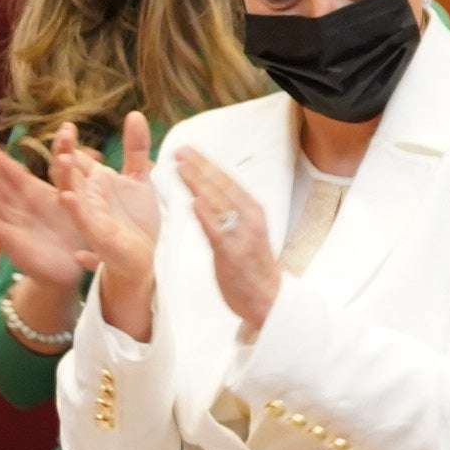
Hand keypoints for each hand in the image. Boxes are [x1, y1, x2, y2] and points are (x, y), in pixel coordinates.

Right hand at [0, 125, 98, 290]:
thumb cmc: (73, 238)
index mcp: (37, 197)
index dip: (2, 161)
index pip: (16, 174)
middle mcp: (21, 207)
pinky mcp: (12, 239)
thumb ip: (69, 183)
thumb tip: (69, 159)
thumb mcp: (74, 207)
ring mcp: (14, 222)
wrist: (69, 272)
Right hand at [52, 113, 158, 339]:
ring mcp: (90, 214)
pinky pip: (82, 220)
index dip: (69, 143)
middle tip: (63, 133)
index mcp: (94, 181)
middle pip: (67, 171)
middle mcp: (87, 196)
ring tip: (63, 160)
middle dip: (62, 153)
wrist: (147, 257)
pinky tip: (68, 197)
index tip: (69, 125)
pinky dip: (75, 209)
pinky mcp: (97, 234)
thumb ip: (136, 148)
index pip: (75, 157)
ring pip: (69, 193)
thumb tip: (135, 114)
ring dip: (65, 178)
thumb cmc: (137, 218)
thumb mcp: (140, 178)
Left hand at [173, 149, 280, 335]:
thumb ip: (226, 214)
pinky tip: (193, 200)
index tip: (188, 150)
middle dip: (200, 166)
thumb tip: (203, 195)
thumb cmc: (253, 267)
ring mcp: (242, 235)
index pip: (227, 180)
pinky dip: (205, 214)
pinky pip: (217, 229)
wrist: (269, 300)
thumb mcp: (246, 233)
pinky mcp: (232, 252)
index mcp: (253, 211)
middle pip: (222, 186)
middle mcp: (250, 218)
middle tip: (180, 150)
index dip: (207, 164)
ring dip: (198, 182)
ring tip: (180, 165)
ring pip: (218, 202)